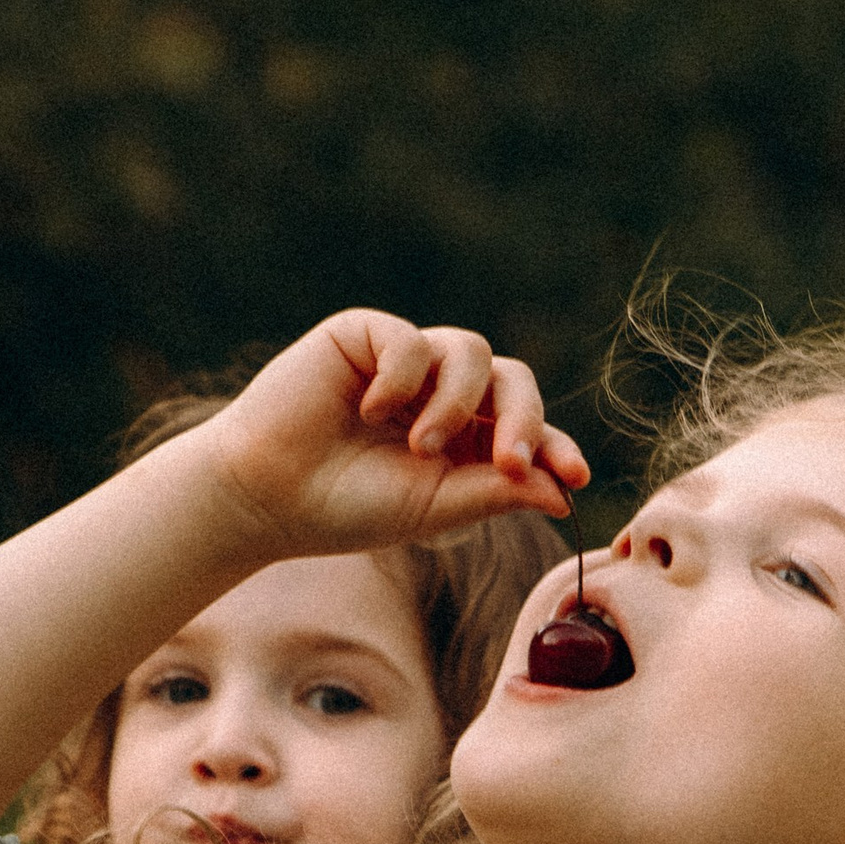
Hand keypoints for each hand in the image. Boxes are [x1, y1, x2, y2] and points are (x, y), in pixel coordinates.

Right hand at [198, 311, 587, 562]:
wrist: (269, 495)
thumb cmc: (348, 508)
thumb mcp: (434, 508)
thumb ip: (496, 493)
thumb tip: (564, 491)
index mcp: (468, 440)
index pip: (528, 430)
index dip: (555, 446)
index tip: (575, 474)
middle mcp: (444, 394)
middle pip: (514, 381)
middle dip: (524, 420)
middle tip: (512, 462)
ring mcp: (409, 362)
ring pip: (472, 351)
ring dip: (457, 403)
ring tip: (419, 445)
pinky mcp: (369, 335)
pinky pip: (411, 339)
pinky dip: (401, 377)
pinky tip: (368, 411)